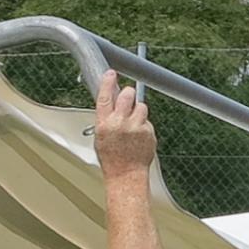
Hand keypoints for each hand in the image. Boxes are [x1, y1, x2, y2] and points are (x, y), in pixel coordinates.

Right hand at [91, 68, 156, 182]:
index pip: (105, 97)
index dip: (108, 82)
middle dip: (128, 93)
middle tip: (127, 96)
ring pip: (141, 106)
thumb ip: (106, 118)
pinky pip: (147, 121)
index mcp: (104, 124)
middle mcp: (120, 123)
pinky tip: (138, 136)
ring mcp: (136, 127)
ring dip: (137, 111)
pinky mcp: (148, 132)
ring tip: (133, 124)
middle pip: (127, 95)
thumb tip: (110, 101)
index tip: (111, 74)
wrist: (126, 174)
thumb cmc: (112, 158)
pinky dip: (144, 125)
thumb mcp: (100, 137)